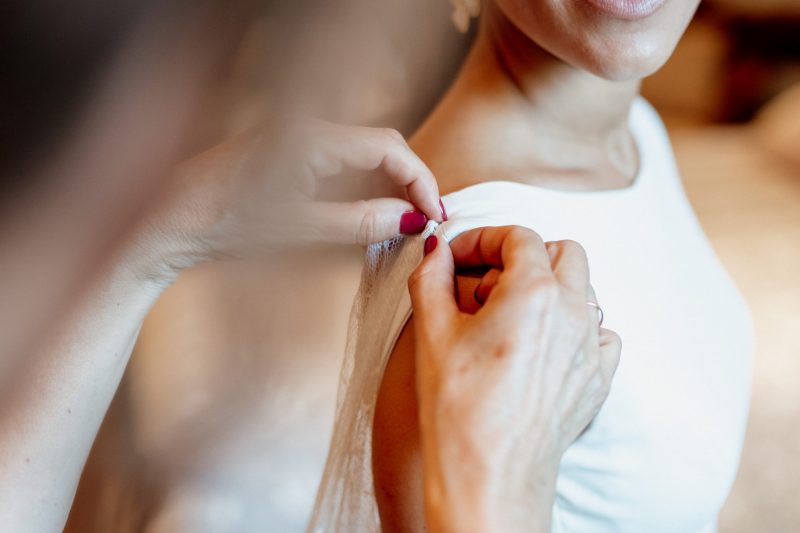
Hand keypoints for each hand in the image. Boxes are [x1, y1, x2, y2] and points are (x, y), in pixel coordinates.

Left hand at [136, 117, 443, 278]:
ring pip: (363, 155)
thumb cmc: (222, 224)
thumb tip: (411, 219)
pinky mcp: (291, 155)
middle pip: (381, 146)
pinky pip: (342, 163)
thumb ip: (358, 222)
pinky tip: (368, 214)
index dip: (420, 180)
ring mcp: (298, 140)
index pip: (389, 147)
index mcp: (311, 138)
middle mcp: (308, 129)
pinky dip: (364, 186)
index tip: (434, 215)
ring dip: (388, 185)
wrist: (167, 222)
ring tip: (402, 223)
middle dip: (409, 181)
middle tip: (423, 221)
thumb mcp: (298, 228)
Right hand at [408, 226, 620, 532]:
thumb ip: (432, 276)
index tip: (458, 259)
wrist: (489, 475)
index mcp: (535, 292)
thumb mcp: (432, 330)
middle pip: (562, 252)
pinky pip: (600, 333)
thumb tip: (437, 252)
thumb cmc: (460, 409)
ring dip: (548, 290)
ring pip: (583, 290)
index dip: (481, 240)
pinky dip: (573, 327)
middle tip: (484, 288)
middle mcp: (574, 312)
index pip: (516, 237)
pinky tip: (540, 348)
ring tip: (507, 321)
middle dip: (522, 258)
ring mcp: (591, 346)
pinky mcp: (598, 378)